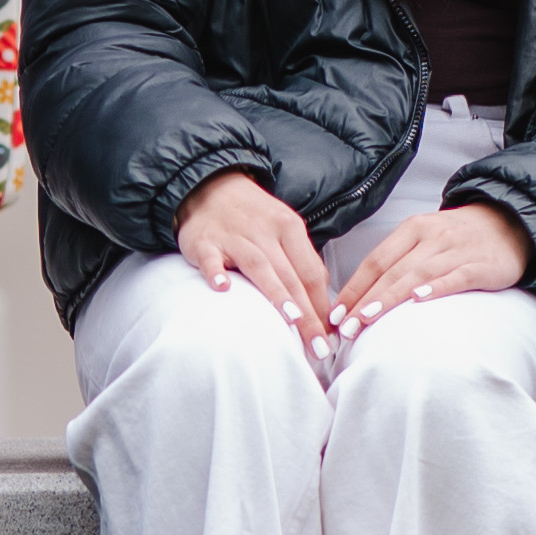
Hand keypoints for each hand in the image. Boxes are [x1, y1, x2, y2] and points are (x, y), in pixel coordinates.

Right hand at [170, 170, 337, 339]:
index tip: (330, 338)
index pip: (312, 273)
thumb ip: (300, 263)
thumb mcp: (282, 230)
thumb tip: (324, 307)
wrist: (209, 186)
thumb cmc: (252, 218)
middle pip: (292, 276)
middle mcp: (265, 231)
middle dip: (308, 315)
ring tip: (290, 320)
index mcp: (289, 228)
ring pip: (259, 266)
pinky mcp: (204, 241)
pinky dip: (215, 271)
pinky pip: (211, 258)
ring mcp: (234, 236)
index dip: (323, 307)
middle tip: (319, 348)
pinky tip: (221, 289)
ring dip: (276, 293)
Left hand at [324, 201, 532, 348]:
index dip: (353, 288)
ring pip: (416, 274)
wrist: (511, 222)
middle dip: (364, 300)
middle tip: (344, 327)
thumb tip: (362, 297)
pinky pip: (455, 276)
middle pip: (391, 271)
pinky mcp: (480, 265)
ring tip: (368, 318)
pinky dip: (436, 288)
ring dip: (389, 298)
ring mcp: (456, 250)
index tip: (333, 315)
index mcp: (412, 229)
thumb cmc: (459, 238)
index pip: (375, 261)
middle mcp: (431, 237)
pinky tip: (418, 300)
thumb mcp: (426, 241)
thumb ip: (399, 263)